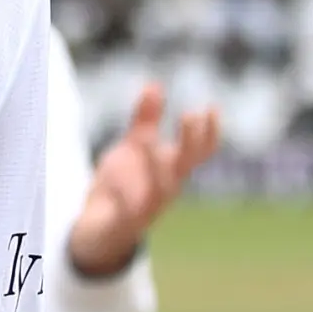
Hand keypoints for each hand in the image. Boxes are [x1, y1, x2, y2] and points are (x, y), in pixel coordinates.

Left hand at [70, 84, 222, 279]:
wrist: (101, 226)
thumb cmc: (125, 183)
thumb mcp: (135, 146)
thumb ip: (146, 119)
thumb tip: (154, 85)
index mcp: (172, 167)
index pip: (200, 150)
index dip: (209, 131)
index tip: (211, 107)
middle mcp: (167, 186)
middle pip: (187, 163)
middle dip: (191, 141)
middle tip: (190, 115)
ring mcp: (150, 205)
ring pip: (160, 188)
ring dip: (155, 165)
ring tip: (145, 142)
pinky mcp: (126, 221)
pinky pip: (128, 212)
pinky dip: (124, 199)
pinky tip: (114, 187)